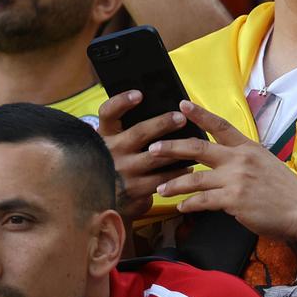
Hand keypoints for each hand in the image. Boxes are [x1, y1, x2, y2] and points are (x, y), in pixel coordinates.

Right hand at [96, 90, 194, 221]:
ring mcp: (122, 171)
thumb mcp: (112, 145)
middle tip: (181, 118)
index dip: (122, 102)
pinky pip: (162, 179)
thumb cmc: (114, 165)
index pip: (107, 112)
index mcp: (104, 135)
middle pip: (139, 133)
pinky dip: (178, 171)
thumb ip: (126, 130)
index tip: (139, 94)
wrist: (102, 202)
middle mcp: (111, 152)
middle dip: (163, 123)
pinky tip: (189, 166)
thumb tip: (159, 110)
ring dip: (178, 148)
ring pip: (156, 157)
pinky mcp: (134, 190)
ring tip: (195, 141)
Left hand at [148, 101, 296, 243]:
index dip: (199, 114)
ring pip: (194, 178)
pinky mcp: (233, 200)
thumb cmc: (285, 192)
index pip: (220, 125)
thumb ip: (242, 160)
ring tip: (159, 188)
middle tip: (153, 149)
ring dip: (173, 184)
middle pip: (198, 149)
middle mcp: (240, 159)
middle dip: (171, 148)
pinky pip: (202, 200)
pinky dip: (189, 204)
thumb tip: (223, 162)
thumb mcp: (265, 165)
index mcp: (248, 148)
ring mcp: (236, 179)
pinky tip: (181, 207)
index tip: (181, 104)